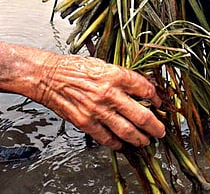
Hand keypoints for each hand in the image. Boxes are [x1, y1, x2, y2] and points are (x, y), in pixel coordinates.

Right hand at [37, 53, 164, 149]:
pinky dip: (118, 144)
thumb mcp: (104, 64)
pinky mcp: (86, 123)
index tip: (158, 103)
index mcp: (115, 75)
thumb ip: (123, 77)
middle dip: (155, 126)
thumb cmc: (74, 68)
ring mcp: (97, 110)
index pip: (145, 89)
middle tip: (160, 130)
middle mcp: (109, 94)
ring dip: (141, 139)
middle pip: (142, 115)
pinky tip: (123, 144)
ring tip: (146, 141)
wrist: (48, 76)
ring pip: (128, 131)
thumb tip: (143, 87)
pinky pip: (107, 139)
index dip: (156, 98)